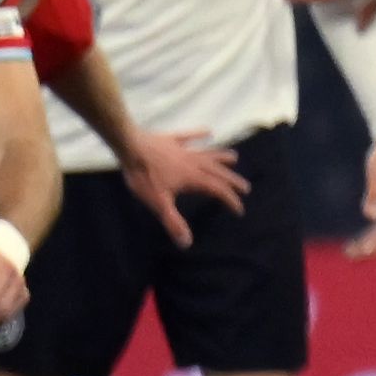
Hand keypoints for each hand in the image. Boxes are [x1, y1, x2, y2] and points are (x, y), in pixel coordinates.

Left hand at [119, 127, 244, 244]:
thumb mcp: (158, 202)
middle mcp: (194, 163)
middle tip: (246, 187)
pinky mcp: (172, 140)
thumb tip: (186, 243)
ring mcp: (184, 150)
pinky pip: (190, 136)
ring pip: (208, 154)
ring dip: (221, 157)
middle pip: (218, 172)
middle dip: (232, 181)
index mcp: (193, 179)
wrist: (130, 146)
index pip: (217, 190)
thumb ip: (173, 222)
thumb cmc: (144, 175)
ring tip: (234, 158)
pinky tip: (208, 132)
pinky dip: (200, 134)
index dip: (230, 200)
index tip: (239, 210)